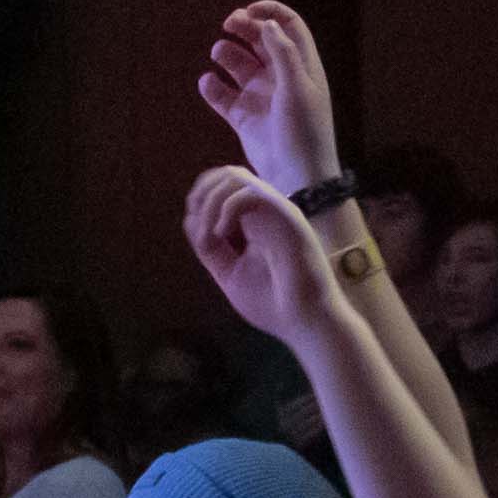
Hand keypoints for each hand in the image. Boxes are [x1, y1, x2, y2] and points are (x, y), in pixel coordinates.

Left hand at [183, 165, 344, 343]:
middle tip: (200, 229)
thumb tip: (191, 220)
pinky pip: (250, 193)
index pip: (223, 188)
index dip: (201, 202)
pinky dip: (226, 208)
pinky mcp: (287, 217)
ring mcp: (277, 212)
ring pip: (235, 177)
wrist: (306, 323)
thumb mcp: (230, 273)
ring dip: (211, 202)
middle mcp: (266, 213)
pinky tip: (222, 234)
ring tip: (210, 235)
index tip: (199, 238)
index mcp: (255, 223)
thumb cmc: (275, 304)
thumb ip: (211, 248)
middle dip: (202, 194)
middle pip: (227, 174)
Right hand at [201, 0, 344, 193]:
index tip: (248, 11)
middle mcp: (281, 77)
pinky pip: (223, 95)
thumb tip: (267, 24)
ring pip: (239, 64)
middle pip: (260, 39)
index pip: (287, 26)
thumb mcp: (298, 88)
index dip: (269, 12)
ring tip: (218, 53)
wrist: (298, 178)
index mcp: (302, 66)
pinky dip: (212, 87)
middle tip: (228, 23)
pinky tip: (207, 83)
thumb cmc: (305, 132)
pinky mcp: (244, 117)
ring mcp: (261, 96)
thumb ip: (283, 54)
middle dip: (243, 27)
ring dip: (226, 53)